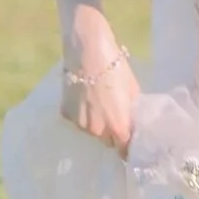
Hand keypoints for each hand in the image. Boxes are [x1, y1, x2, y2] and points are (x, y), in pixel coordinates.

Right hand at [59, 23, 138, 153]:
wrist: (87, 50)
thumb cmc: (115, 67)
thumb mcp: (132, 90)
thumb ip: (131, 111)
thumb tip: (132, 120)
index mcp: (118, 128)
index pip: (124, 149)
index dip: (128, 146)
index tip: (129, 140)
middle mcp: (97, 131)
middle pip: (107, 140)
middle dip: (111, 132)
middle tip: (114, 115)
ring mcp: (78, 124)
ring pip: (91, 130)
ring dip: (95, 123)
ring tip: (97, 104)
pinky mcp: (65, 113)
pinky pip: (77, 119)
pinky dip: (81, 113)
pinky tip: (83, 97)